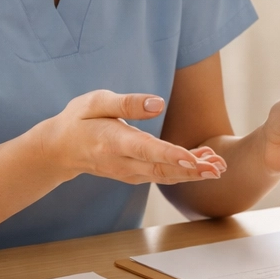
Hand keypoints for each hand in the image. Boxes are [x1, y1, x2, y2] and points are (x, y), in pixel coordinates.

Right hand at [33, 90, 224, 184]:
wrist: (60, 149)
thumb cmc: (79, 119)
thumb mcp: (96, 102)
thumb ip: (127, 102)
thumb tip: (158, 103)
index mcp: (113, 141)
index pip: (146, 150)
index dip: (170, 155)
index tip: (193, 159)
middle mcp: (122, 162)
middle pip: (162, 169)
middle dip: (192, 170)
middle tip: (219, 167)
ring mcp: (128, 173)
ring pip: (165, 176)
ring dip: (193, 173)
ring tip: (218, 166)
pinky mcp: (134, 175)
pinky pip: (161, 176)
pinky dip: (183, 173)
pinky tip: (203, 163)